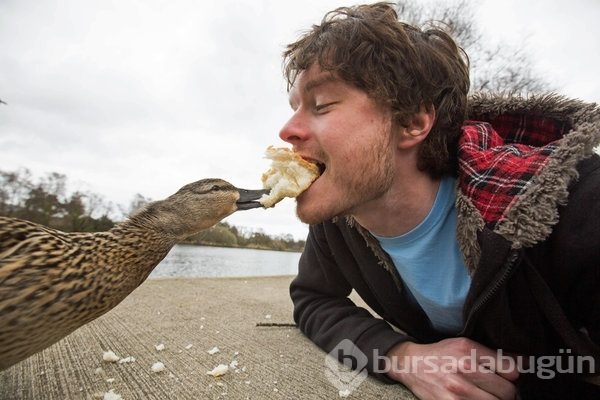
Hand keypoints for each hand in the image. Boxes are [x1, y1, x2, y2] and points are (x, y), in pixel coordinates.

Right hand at [385, 337, 518, 398]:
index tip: (506, 376)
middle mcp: (464, 368)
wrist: (410, 365)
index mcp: (469, 350)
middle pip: (507, 391)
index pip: (512, 370)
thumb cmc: (441, 354)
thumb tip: (526, 362)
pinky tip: (475, 399)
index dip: (512, 375)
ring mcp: (457, 390)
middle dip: (506, 392)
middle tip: (497, 389)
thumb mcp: (465, 345)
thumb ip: (494, 354)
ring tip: (485, 395)